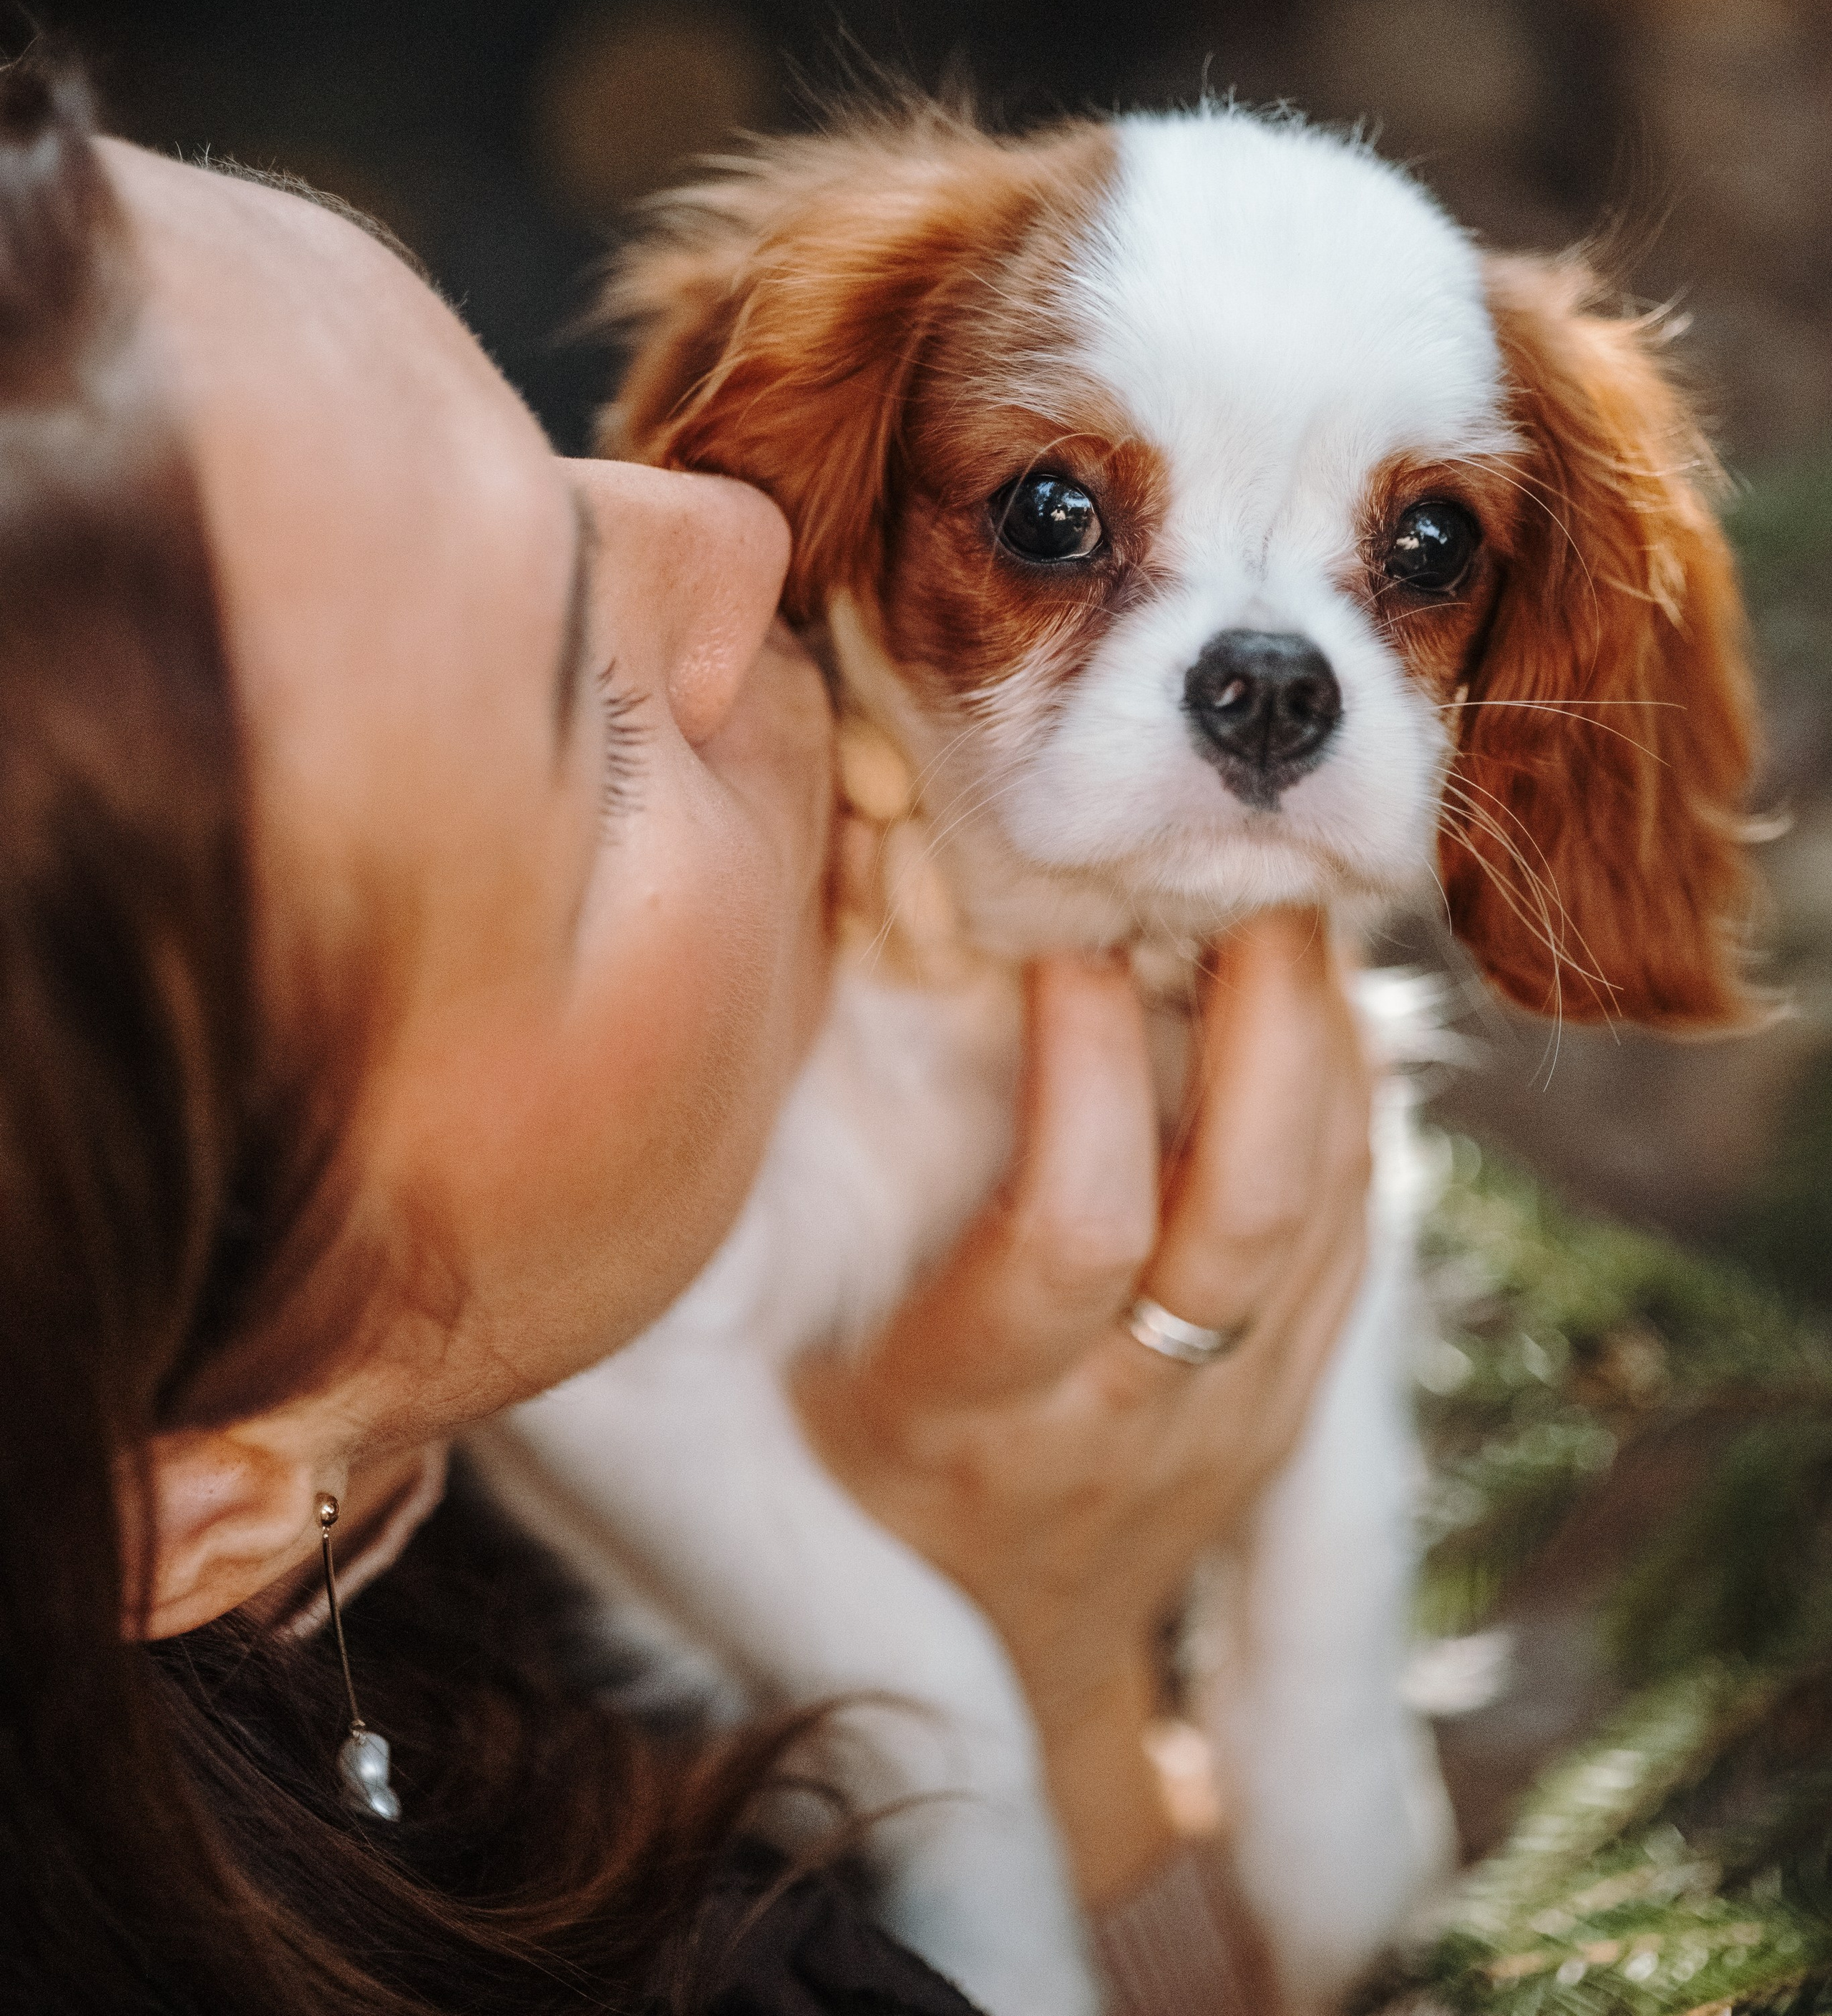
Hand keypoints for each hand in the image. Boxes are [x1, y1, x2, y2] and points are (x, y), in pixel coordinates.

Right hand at [794, 908, 1373, 1902]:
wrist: (1009, 1651)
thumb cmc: (872, 1458)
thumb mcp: (807, 1362)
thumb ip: (843, 1190)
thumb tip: (903, 941)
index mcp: (977, 1414)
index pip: (1074, 1229)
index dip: (1088, 1064)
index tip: (1066, 933)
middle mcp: (1127, 1425)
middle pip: (1247, 1204)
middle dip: (1263, 1015)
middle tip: (1236, 869)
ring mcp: (1238, 1419)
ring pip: (1328, 1206)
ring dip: (1325, 1037)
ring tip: (1286, 899)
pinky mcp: (1303, 1404)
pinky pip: (1360, 1228)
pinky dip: (1353, 1101)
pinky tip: (1320, 1005)